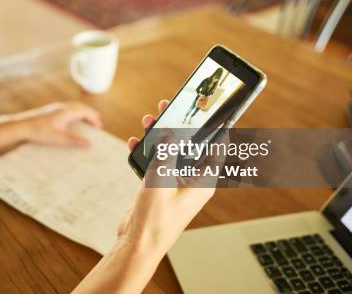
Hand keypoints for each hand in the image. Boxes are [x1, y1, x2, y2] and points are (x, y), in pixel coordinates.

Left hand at [20, 102, 101, 146]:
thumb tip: (89, 144)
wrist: (22, 126)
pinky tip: (71, 120)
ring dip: (82, 112)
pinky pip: (67, 108)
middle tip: (96, 122)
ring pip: (74, 107)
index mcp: (67, 111)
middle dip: (90, 114)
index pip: (85, 112)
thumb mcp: (59, 139)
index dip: (94, 118)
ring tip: (86, 121)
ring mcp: (55, 107)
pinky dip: (75, 113)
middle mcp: (62, 107)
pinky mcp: (50, 110)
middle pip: (81, 107)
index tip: (99, 127)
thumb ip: (75, 141)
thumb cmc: (40, 132)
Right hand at [74, 100, 214, 293]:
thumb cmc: (156, 218)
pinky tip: (135, 144)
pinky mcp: (161, 188)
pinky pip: (157, 164)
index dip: (216, 128)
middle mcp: (192, 181)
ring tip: (149, 121)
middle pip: (190, 146)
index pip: (216, 148)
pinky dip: (147, 153)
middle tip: (171, 108)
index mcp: (203, 180)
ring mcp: (175, 184)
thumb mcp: (162, 178)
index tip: (215, 111)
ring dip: (159, 137)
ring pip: (171, 152)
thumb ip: (167, 152)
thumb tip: (171, 132)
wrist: (139, 243)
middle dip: (180, 126)